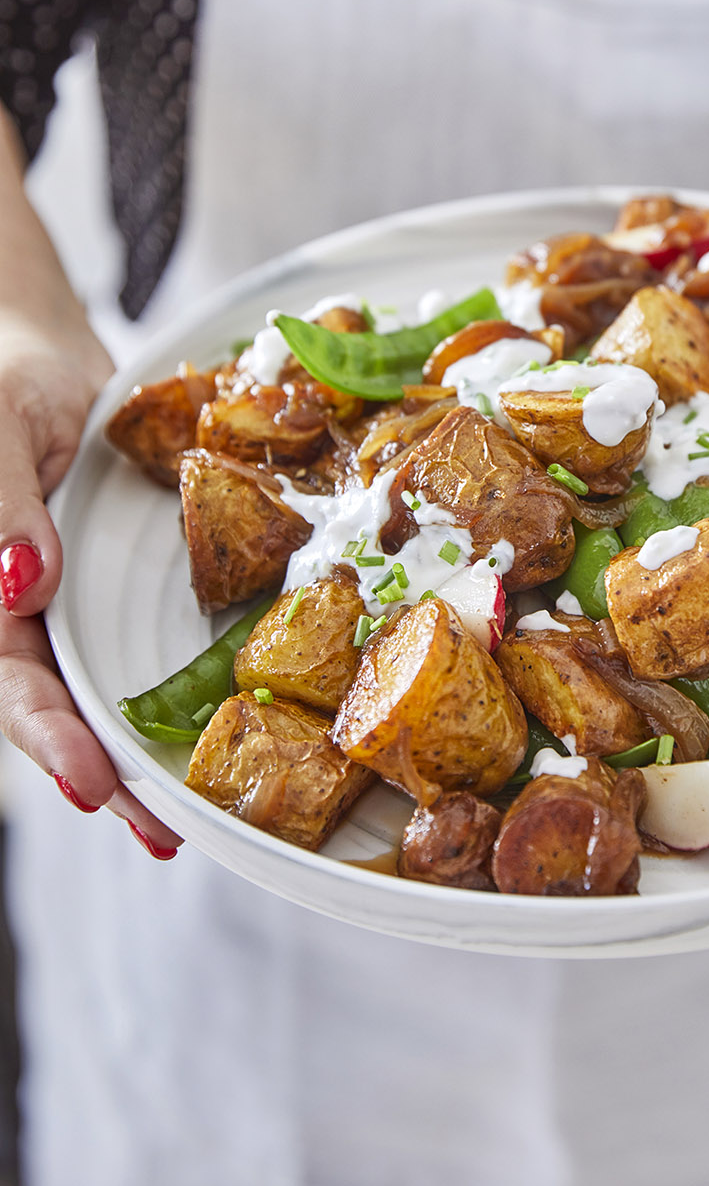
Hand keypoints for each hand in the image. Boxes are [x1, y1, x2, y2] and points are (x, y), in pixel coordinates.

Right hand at [0, 309, 181, 853]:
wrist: (39, 351)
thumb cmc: (3, 377)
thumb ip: (0, 502)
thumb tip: (20, 584)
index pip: (7, 678)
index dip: (45, 735)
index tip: (89, 784)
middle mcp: (17, 608)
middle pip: (54, 707)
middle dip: (103, 775)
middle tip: (163, 835)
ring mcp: (65, 602)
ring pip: (96, 691)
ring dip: (138, 756)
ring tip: (188, 822)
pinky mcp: (109, 586)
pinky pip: (136, 644)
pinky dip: (166, 693)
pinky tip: (211, 732)